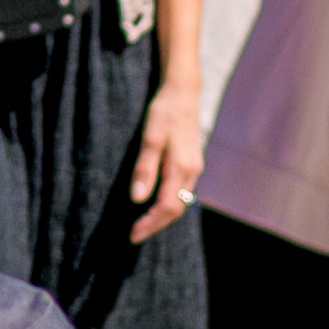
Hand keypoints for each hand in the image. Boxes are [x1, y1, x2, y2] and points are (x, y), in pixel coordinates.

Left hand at [129, 76, 203, 244]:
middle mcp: (192, 171)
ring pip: (181, 202)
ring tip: (143, 225)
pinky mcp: (192, 163)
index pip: (167, 207)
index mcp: (181, 168)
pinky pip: (182, 191)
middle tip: (135, 235)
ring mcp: (195, 168)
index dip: (150, 224)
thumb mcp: (149, 138)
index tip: (133, 234)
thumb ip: (144, 169)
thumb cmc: (163, 112)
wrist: (183, 92)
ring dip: (162, 216)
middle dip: (155, 224)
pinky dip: (168, 203)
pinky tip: (155, 204)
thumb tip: (137, 199)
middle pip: (176, 209)